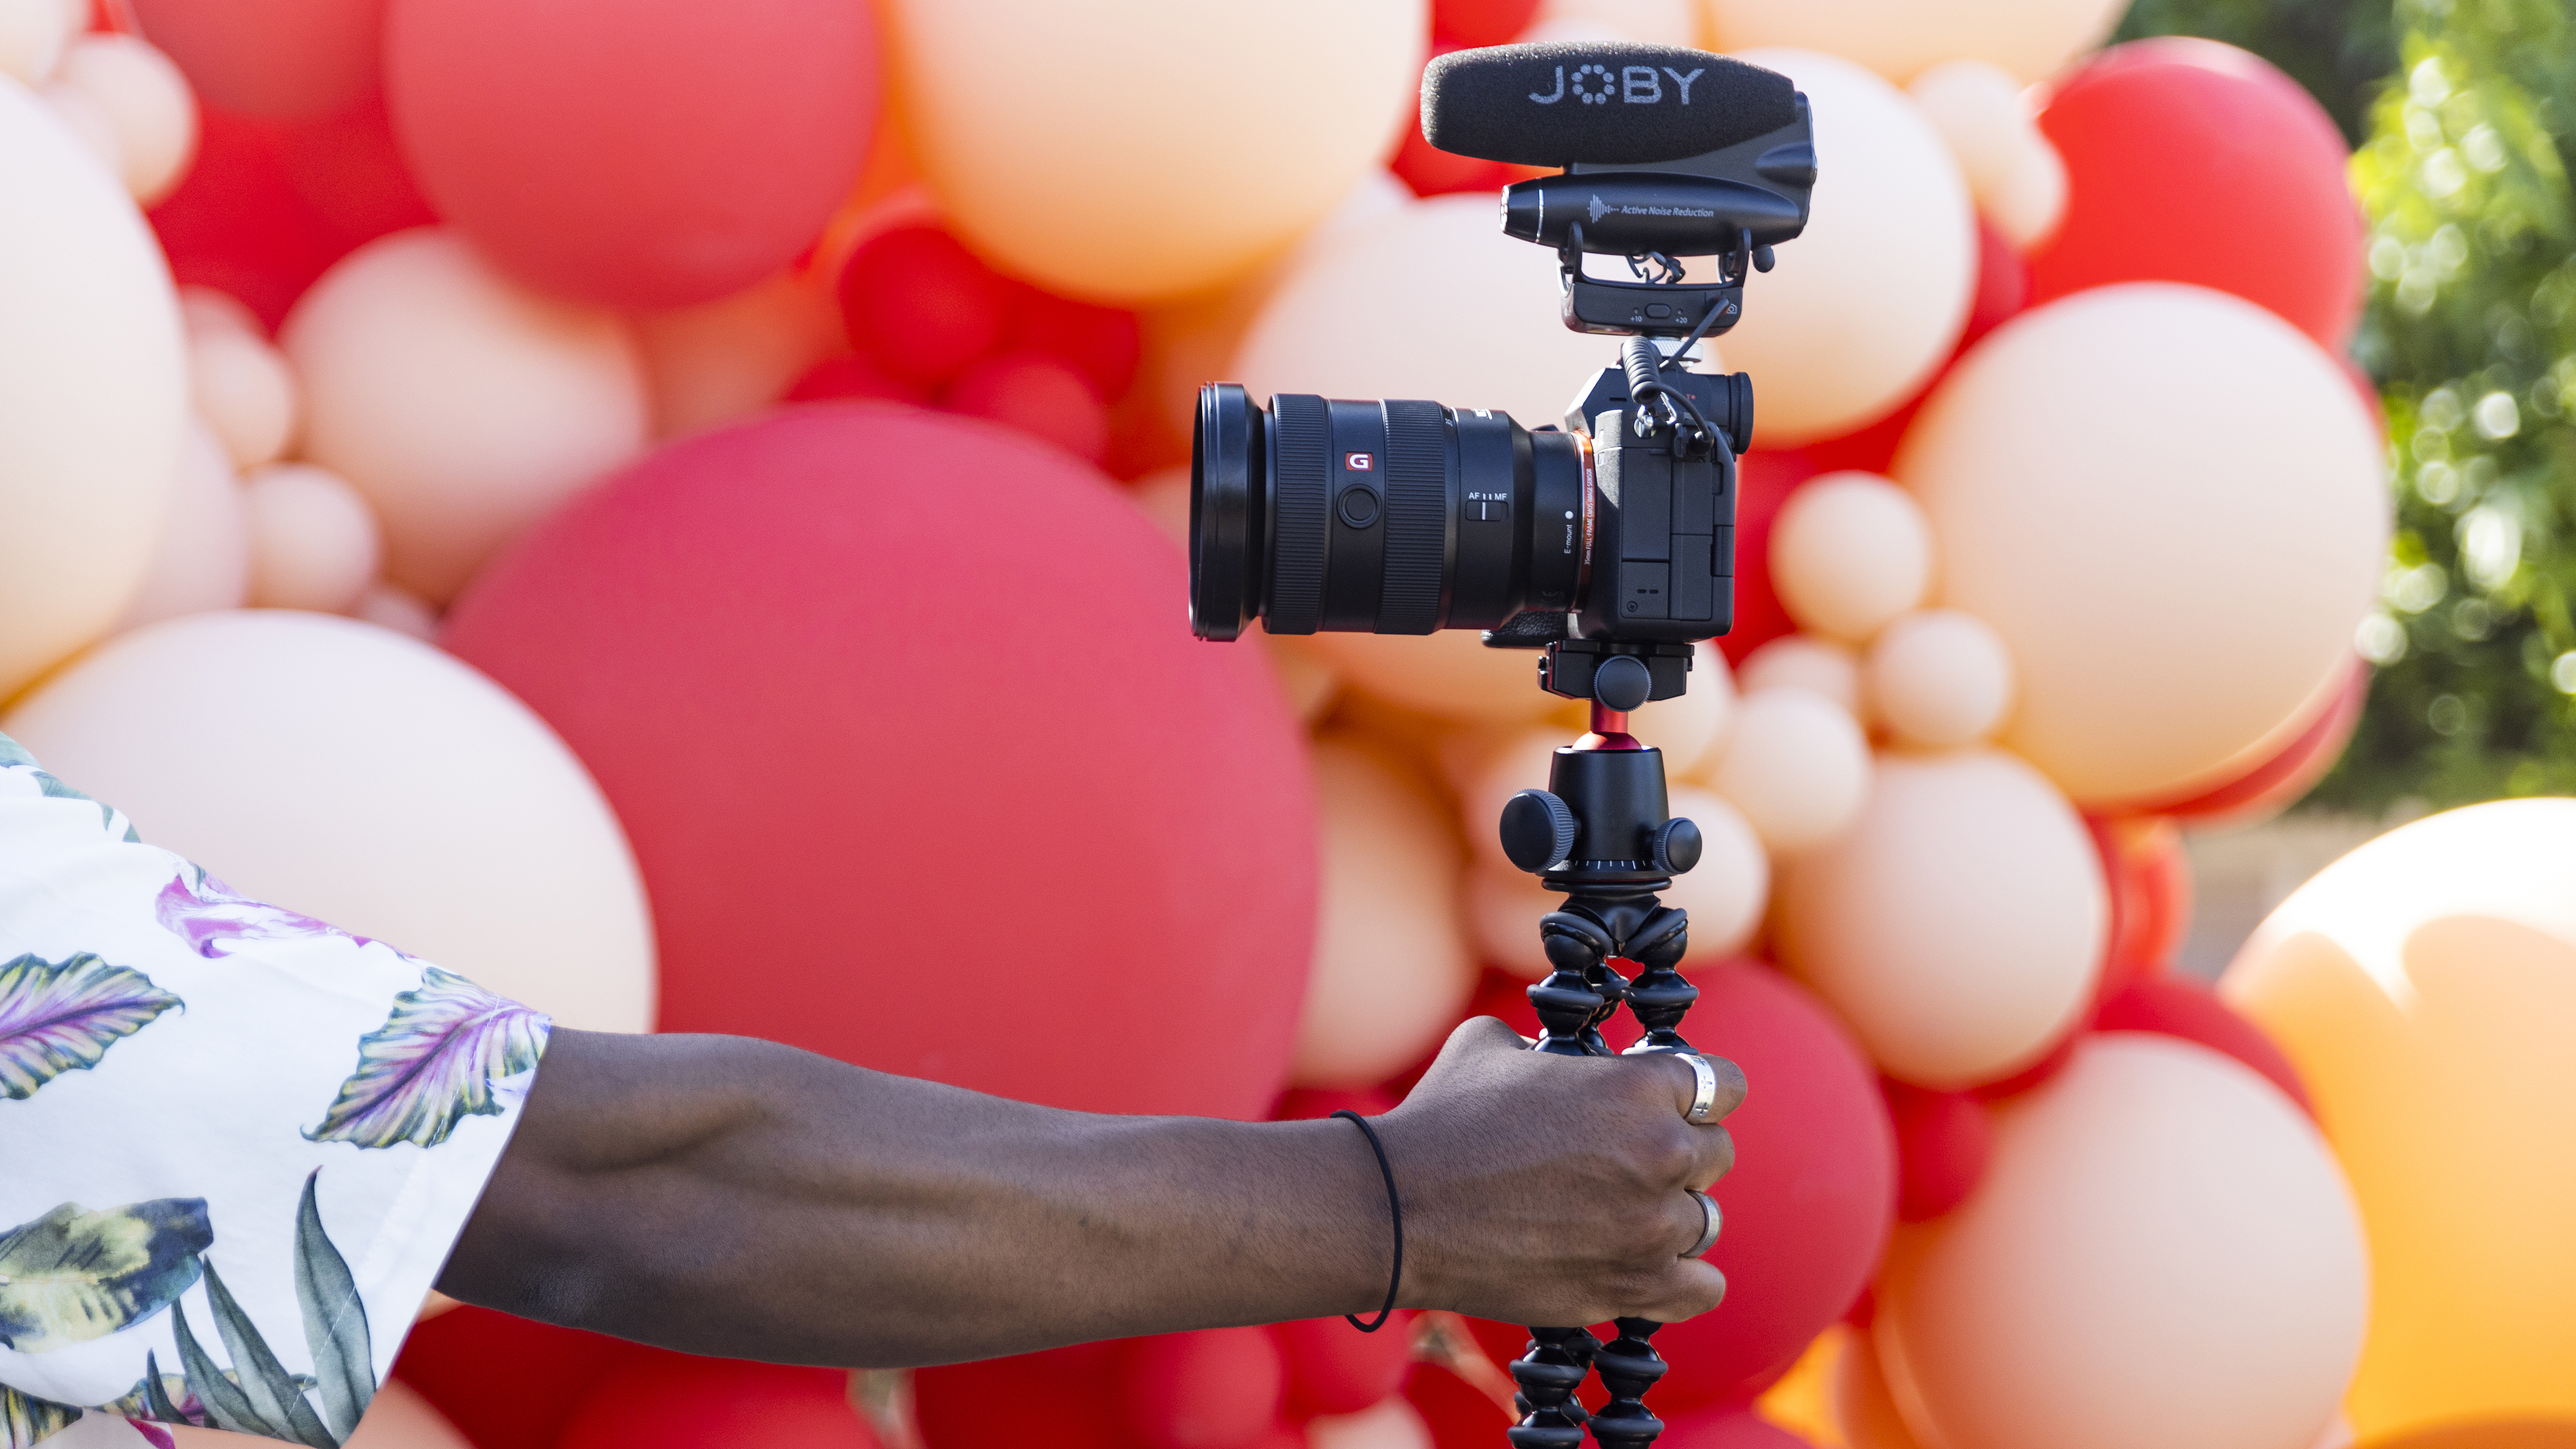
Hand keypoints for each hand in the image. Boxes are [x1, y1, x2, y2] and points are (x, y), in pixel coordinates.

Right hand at [1375, 1016, 1744, 1327]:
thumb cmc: (1441, 1121)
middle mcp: (1661, 1152)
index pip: (1724, 1084)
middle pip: (1716, 1154)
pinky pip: (1702, 1286)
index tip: (1672, 1104)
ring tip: (1621, 1215)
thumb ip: (1548, 1047)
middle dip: (1678, 1154)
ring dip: (1671, 1216)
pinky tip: (1646, 1264)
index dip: (1697, 1091)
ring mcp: (1653, 1226)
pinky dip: (1680, 1278)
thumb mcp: (1492, 1046)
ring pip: (1704, 1220)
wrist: (1399, 1211)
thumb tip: (1558, 1059)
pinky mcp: (1634, 1287)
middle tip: (1628, 1162)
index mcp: (1639, 1085)